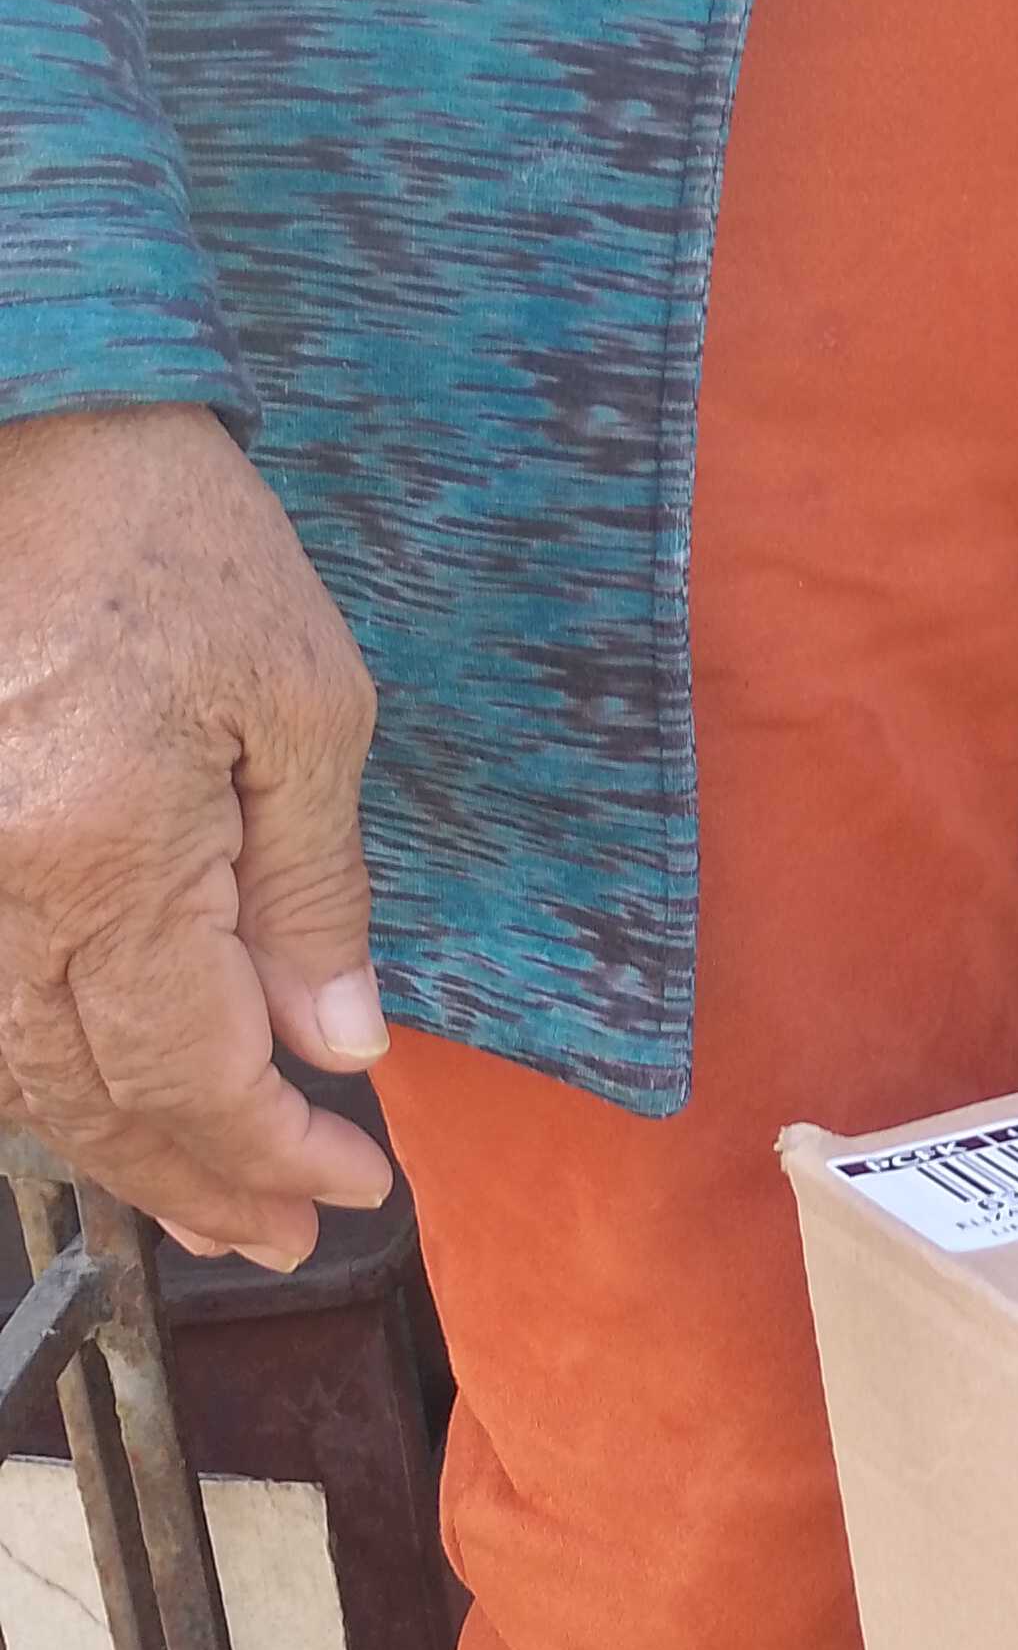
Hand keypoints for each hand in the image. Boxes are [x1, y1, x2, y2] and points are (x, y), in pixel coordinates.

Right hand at [0, 404, 393, 1269]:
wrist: (14, 412)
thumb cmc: (170, 534)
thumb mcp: (299, 702)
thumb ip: (311, 888)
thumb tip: (335, 1045)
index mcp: (104, 862)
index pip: (193, 1073)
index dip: (271, 1152)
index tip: (352, 1191)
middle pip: (93, 1096)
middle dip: (197, 1177)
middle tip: (285, 1237)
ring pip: (17, 1068)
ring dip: (117, 1146)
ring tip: (207, 1198)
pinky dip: (45, 1072)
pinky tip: (102, 1097)